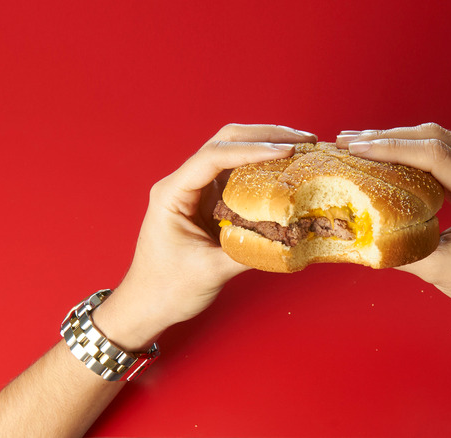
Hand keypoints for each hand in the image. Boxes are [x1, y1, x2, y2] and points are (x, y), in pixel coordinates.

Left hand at [93, 124, 316, 349]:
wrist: (147, 305)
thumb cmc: (166, 289)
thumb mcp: (211, 271)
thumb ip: (251, 251)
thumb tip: (291, 237)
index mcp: (173, 193)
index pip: (214, 157)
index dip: (252, 150)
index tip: (286, 151)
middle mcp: (184, 184)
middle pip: (225, 142)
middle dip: (265, 136)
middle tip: (304, 139)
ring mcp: (198, 191)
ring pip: (234, 153)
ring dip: (267, 146)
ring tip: (303, 147)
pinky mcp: (210, 202)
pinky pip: (239, 176)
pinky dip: (264, 169)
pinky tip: (288, 170)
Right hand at [336, 123, 450, 316]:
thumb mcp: (441, 270)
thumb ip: (401, 250)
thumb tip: (360, 235)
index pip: (434, 155)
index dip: (391, 147)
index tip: (356, 149)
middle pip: (435, 137)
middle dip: (388, 137)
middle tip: (348, 141)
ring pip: (440, 139)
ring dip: (399, 139)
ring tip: (360, 144)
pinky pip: (447, 152)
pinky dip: (415, 150)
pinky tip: (388, 155)